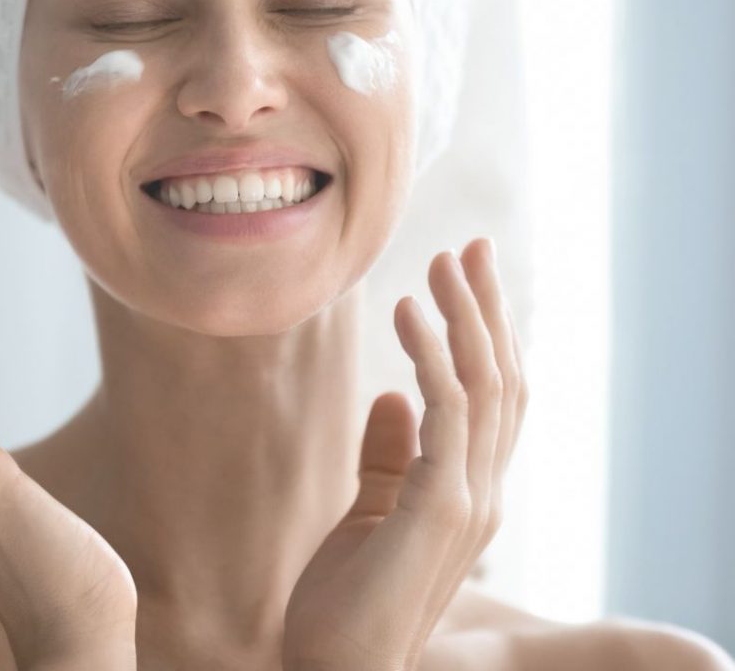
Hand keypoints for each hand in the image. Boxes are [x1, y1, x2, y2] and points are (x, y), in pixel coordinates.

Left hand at [282, 237, 527, 670]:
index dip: (489, 333)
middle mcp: (482, 491)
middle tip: (471, 246)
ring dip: (466, 316)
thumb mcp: (369, 512)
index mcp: (468, 489)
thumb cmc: (345, 603)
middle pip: (504, 379)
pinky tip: (409, 312)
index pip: (496, 396)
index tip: (468, 274)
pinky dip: (434, 354)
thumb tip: (391, 394)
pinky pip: (446, 411)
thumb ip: (387, 455)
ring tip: (440, 262)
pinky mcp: (439, 508)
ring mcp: (468, 501)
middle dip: (489, 308)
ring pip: (485, 385)